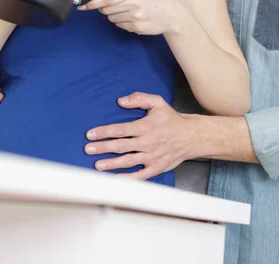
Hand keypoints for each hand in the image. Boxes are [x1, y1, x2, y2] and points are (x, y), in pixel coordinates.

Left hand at [78, 0, 178, 34]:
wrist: (171, 13)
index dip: (93, 2)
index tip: (84, 5)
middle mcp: (134, 5)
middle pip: (106, 10)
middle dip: (104, 8)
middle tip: (112, 5)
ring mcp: (136, 18)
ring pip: (111, 19)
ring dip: (113, 15)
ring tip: (125, 11)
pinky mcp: (137, 29)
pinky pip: (120, 26)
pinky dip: (121, 22)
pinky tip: (131, 18)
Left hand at [84, 92, 204, 179]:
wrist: (191, 136)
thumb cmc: (172, 119)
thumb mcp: (157, 102)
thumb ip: (139, 99)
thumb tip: (120, 101)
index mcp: (145, 126)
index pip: (120, 129)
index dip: (104, 131)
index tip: (91, 134)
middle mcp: (147, 142)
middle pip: (120, 146)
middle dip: (102, 147)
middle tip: (88, 149)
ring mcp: (152, 157)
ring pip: (128, 161)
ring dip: (111, 164)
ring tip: (97, 165)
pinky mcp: (156, 168)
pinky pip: (140, 176)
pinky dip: (128, 178)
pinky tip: (116, 179)